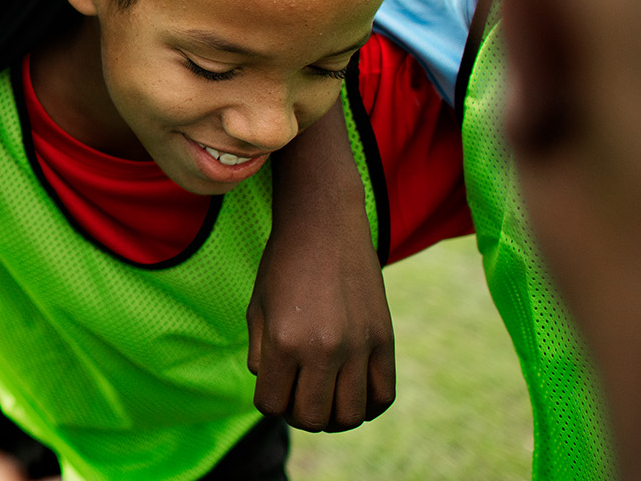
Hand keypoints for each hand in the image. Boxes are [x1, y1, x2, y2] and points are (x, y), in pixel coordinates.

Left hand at [247, 106, 395, 430]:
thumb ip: (261, 355)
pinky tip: (351, 392)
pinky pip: (381, 397)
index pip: (272, 404)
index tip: (272, 387)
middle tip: (297, 395)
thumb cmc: (283, 264)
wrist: (324, 225)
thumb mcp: (258, 308)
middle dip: (298, 413)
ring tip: (323, 397)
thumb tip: (274, 392)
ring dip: (332, 417)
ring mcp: (358, 346)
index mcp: (283, 340)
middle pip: (311, 418)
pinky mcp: (384, 340)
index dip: (268, 401)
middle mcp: (323, 348)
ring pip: (348, 416)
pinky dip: (365, 406)